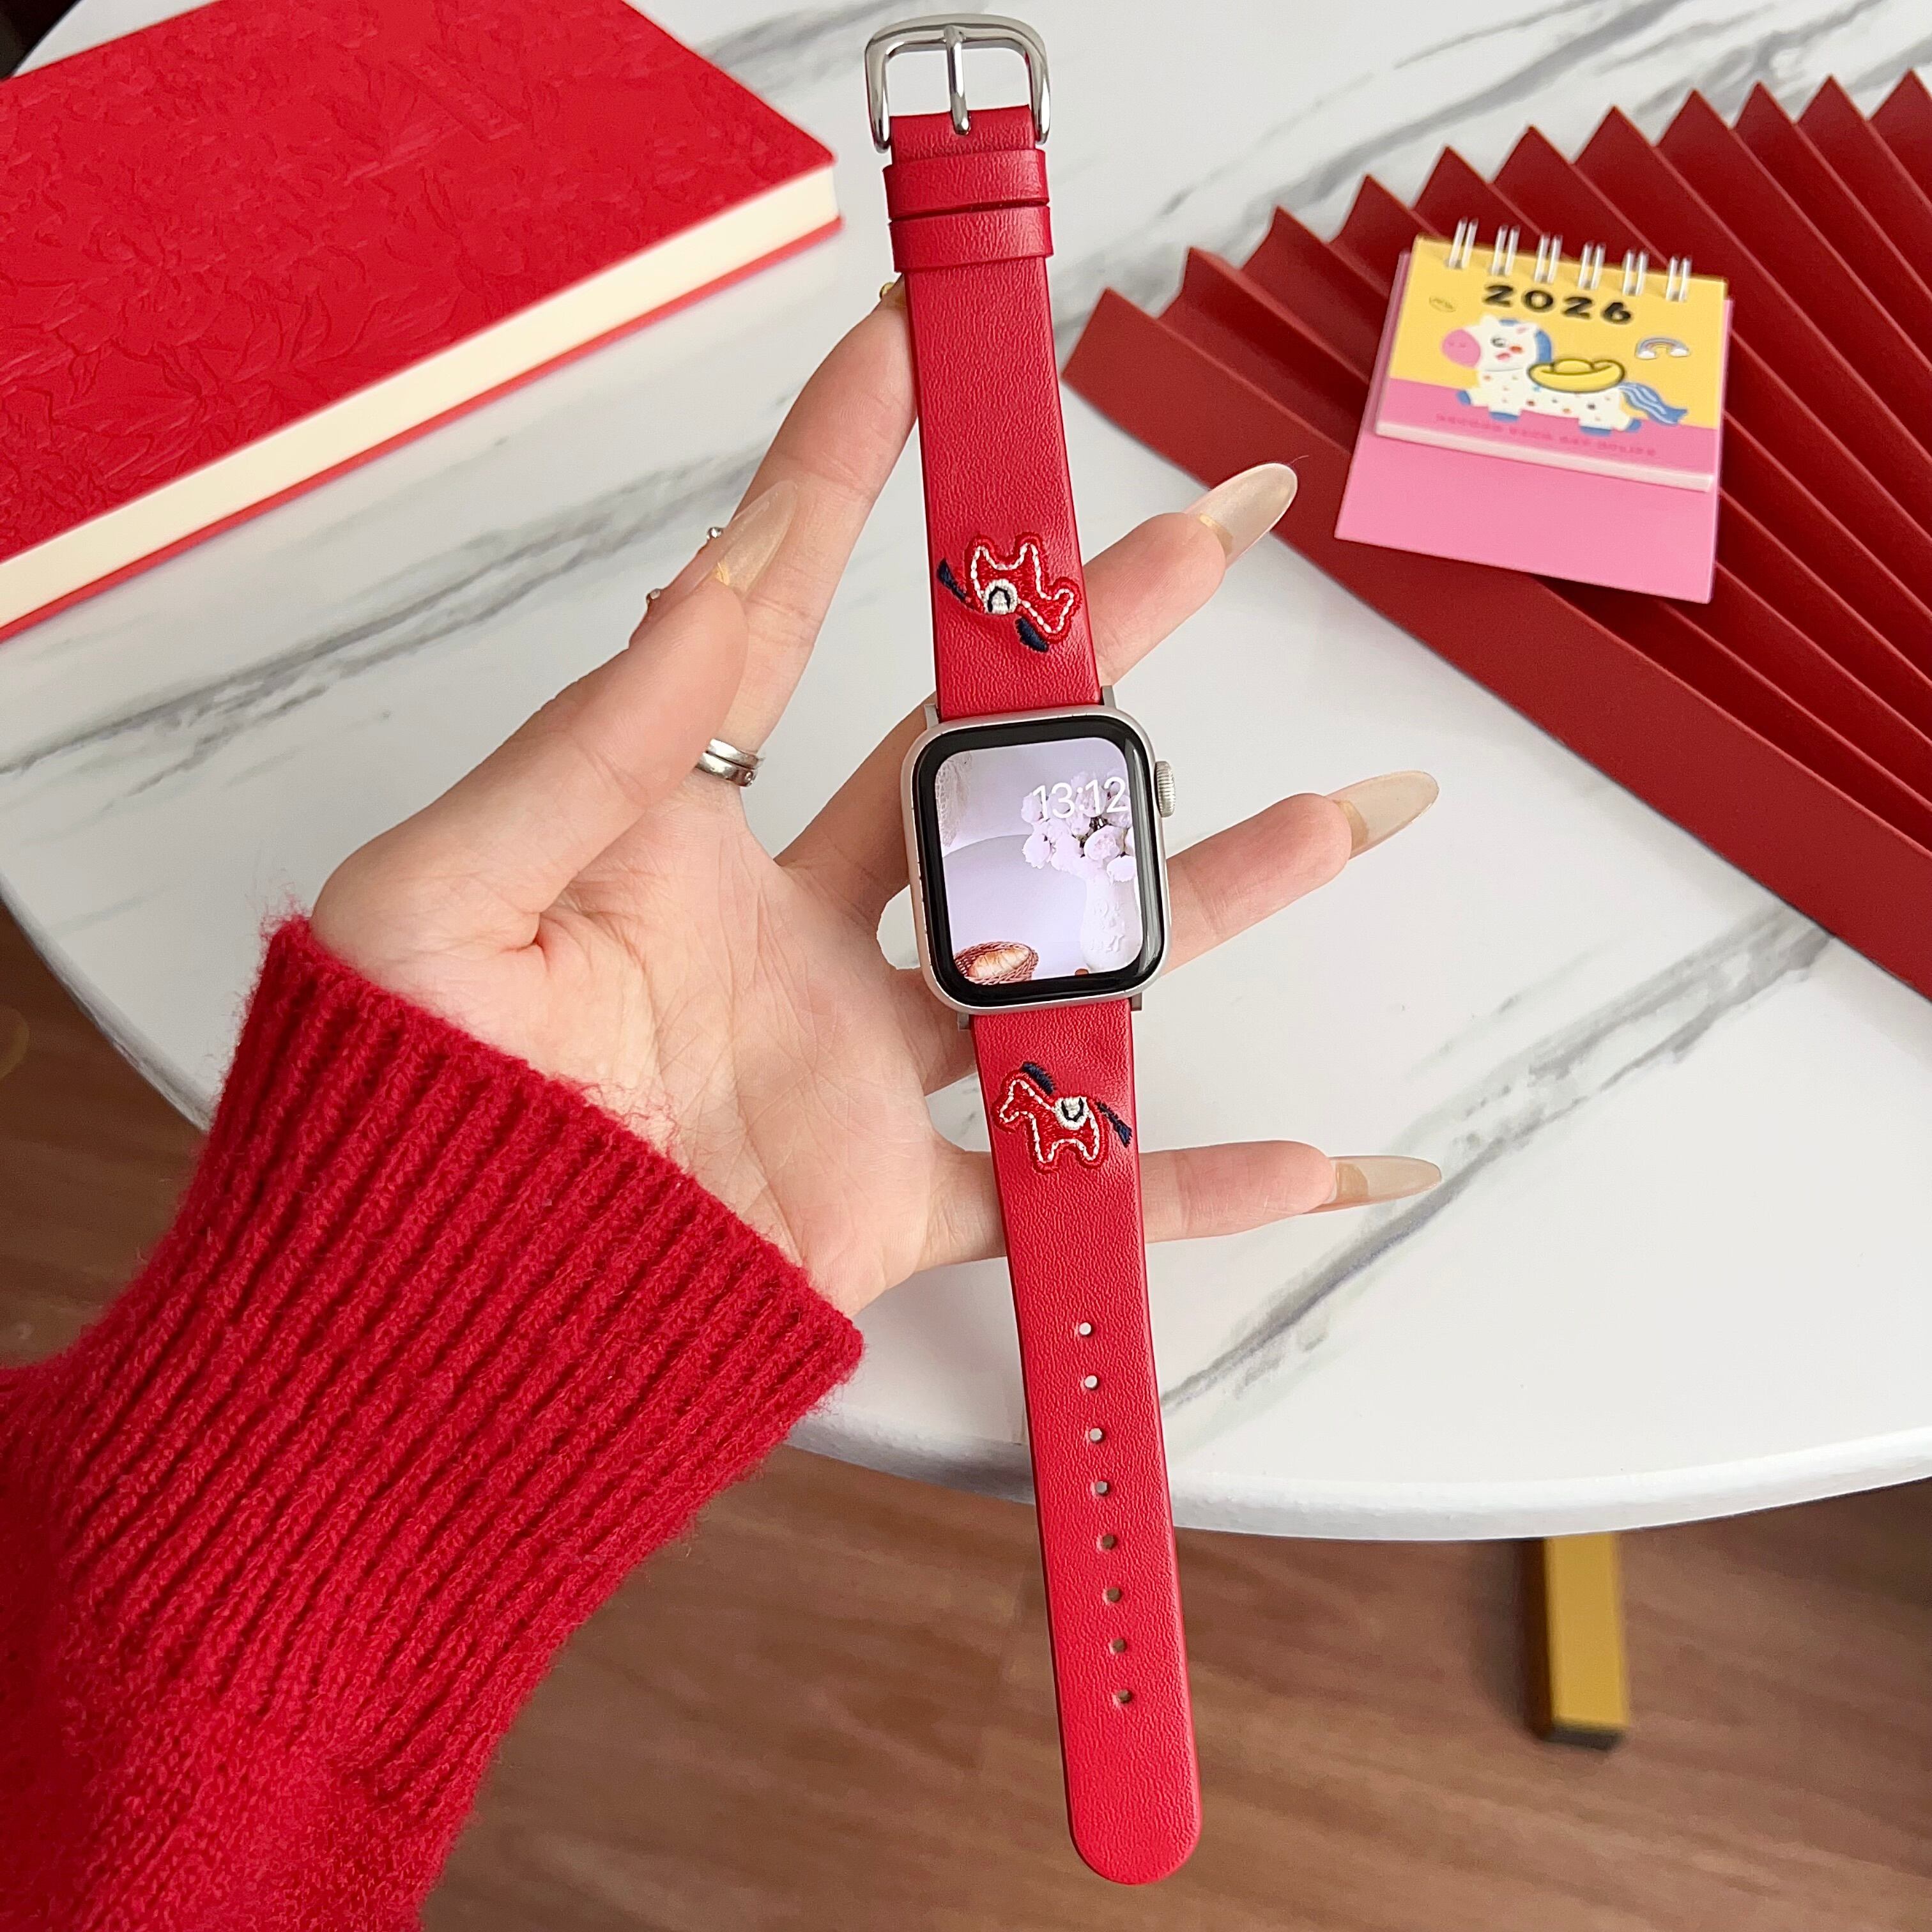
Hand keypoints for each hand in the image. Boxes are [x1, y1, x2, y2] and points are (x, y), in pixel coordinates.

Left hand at [312, 291, 1437, 1317]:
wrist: (411, 1341)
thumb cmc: (385, 1113)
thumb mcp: (444, 895)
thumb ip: (587, 744)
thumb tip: (710, 578)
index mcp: (671, 833)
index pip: (780, 616)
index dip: (848, 476)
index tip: (921, 352)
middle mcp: (790, 929)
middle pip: (976, 759)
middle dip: (1094, 644)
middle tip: (1210, 537)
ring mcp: (854, 1061)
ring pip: (1067, 959)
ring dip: (1213, 892)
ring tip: (1347, 813)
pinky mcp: (888, 1200)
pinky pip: (1065, 1187)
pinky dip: (1188, 1185)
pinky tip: (1320, 1155)